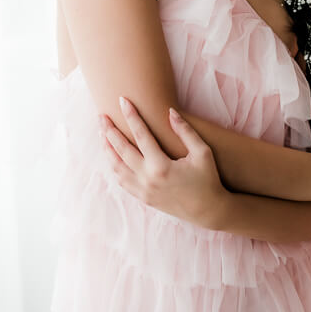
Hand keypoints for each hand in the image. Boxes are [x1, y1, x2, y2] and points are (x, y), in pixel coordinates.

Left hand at [99, 97, 225, 227]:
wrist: (207, 210)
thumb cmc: (207, 179)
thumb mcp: (202, 153)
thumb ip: (185, 132)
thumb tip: (170, 112)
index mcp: (161, 166)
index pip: (141, 135)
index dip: (131, 116)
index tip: (123, 100)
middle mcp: (147, 179)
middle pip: (121, 150)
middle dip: (110, 131)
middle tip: (102, 115)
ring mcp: (143, 190)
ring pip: (116, 167)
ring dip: (107, 149)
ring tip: (102, 133)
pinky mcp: (143, 198)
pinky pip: (122, 181)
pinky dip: (114, 166)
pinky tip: (112, 155)